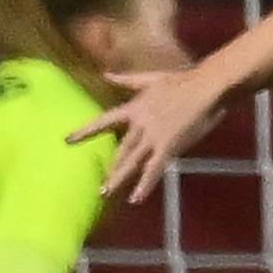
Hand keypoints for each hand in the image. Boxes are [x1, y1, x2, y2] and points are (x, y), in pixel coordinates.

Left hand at [75, 64, 240, 204]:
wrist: (205, 87)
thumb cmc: (181, 81)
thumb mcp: (149, 79)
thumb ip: (125, 80)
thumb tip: (105, 74)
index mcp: (134, 108)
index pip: (104, 121)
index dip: (85, 131)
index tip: (67, 140)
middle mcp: (139, 124)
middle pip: (120, 149)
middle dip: (109, 167)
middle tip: (96, 185)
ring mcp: (153, 136)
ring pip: (132, 161)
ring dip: (118, 179)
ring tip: (105, 194)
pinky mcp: (168, 146)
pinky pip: (154, 169)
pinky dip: (144, 185)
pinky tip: (135, 199)